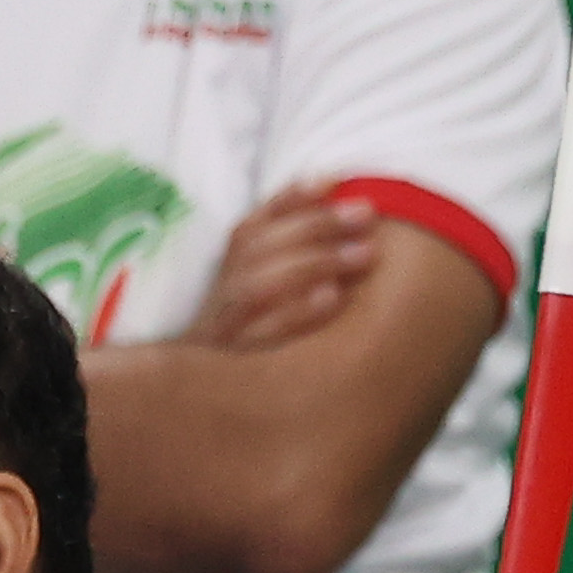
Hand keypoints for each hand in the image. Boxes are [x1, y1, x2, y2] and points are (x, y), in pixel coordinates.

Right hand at [183, 182, 378, 352]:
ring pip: (259, 286)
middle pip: (258, 248)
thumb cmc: (256, 326)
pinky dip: (297, 314)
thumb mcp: (267, 279)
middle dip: (314, 226)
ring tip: (364, 254)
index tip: (334, 181)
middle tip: (365, 215)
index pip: (254, 223)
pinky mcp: (237, 360)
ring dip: (313, 264)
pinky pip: (263, 334)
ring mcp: (227, 325)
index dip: (290, 199)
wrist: (207, 391)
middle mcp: (225, 290)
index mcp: (230, 266)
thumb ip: (292, 237)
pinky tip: (334, 299)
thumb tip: (333, 186)